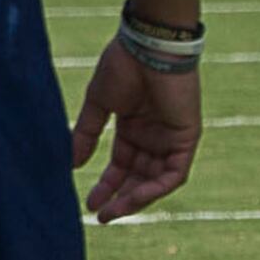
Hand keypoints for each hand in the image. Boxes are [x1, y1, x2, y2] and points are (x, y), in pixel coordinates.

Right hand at [70, 38, 199, 222]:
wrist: (148, 45)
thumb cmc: (123, 65)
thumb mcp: (98, 104)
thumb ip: (87, 135)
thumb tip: (72, 165)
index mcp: (134, 126)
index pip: (122, 165)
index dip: (107, 185)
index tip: (89, 205)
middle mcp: (154, 135)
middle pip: (138, 176)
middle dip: (120, 197)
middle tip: (101, 215)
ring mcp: (172, 137)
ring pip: (156, 180)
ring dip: (135, 199)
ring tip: (113, 212)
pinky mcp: (187, 137)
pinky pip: (174, 173)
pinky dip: (156, 189)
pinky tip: (133, 198)